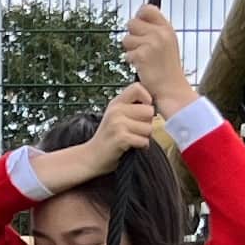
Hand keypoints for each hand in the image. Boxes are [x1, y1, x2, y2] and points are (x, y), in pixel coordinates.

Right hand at [36, 84, 155, 188]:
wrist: (92, 157)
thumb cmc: (109, 138)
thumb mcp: (116, 116)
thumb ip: (131, 107)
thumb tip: (153, 104)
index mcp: (116, 102)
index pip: (138, 87)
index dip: (147, 98)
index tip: (142, 111)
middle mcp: (116, 110)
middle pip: (149, 111)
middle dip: (147, 123)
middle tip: (135, 131)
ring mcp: (117, 123)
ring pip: (149, 128)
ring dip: (144, 137)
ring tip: (132, 139)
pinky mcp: (120, 137)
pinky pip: (144, 140)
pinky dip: (142, 146)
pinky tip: (132, 147)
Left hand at [124, 3, 188, 109]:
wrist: (172, 90)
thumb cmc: (167, 69)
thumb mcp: (167, 44)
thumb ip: (155, 31)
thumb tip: (137, 18)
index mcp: (167, 28)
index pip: (146, 9)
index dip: (139, 16)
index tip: (140, 29)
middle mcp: (160, 33)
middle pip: (132, 23)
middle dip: (132, 36)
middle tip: (141, 49)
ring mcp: (151, 44)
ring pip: (126, 39)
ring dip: (131, 50)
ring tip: (143, 60)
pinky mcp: (142, 55)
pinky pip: (127, 54)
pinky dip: (131, 62)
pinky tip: (142, 68)